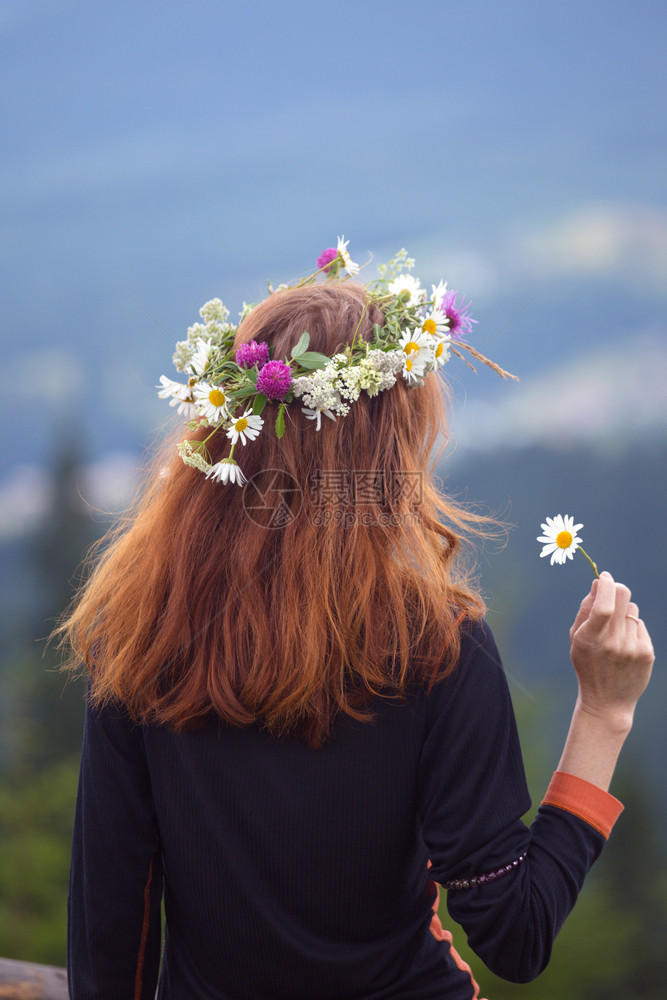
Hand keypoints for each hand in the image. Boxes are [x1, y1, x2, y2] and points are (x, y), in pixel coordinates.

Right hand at [569, 571, 653, 729]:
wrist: (607, 701)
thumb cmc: (587, 665)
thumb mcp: (576, 639)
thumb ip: (586, 609)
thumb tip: (599, 583)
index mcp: (592, 638)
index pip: (605, 604)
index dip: (607, 584)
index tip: (605, 577)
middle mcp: (614, 642)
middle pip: (624, 597)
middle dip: (616, 590)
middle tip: (611, 594)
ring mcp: (633, 648)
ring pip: (632, 610)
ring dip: (624, 613)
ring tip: (615, 632)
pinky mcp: (647, 653)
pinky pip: (640, 625)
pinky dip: (632, 628)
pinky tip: (624, 645)